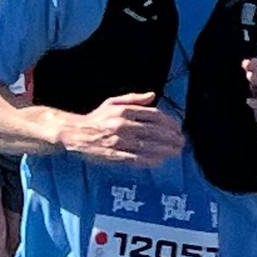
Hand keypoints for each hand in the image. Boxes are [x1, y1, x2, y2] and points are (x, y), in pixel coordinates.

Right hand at [56, 92, 183, 165]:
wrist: (74, 133)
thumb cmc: (97, 118)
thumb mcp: (113, 103)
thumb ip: (134, 99)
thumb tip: (153, 95)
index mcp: (123, 111)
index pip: (153, 115)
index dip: (169, 122)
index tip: (178, 128)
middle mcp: (122, 125)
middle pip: (153, 132)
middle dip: (171, 137)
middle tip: (181, 141)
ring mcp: (118, 141)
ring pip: (147, 146)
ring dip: (165, 150)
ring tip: (176, 152)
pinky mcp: (114, 155)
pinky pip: (135, 159)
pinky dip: (149, 160)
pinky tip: (160, 161)